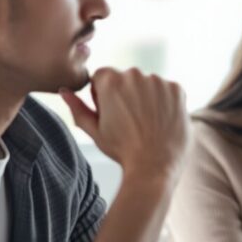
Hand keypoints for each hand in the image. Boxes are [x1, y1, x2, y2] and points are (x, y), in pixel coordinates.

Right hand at [61, 68, 187, 182]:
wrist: (154, 166)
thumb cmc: (122, 150)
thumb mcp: (94, 130)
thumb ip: (78, 107)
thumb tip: (64, 91)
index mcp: (111, 81)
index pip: (102, 76)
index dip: (103, 94)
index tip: (110, 112)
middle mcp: (135, 74)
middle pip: (126, 78)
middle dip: (125, 94)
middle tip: (129, 121)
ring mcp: (159, 81)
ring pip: (148, 84)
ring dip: (146, 97)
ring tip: (146, 123)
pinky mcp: (177, 89)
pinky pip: (167, 90)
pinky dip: (164, 102)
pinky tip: (160, 121)